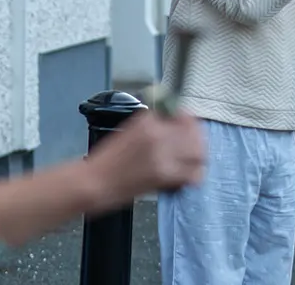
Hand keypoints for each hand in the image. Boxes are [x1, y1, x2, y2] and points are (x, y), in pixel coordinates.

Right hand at [85, 111, 204, 202]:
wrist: (96, 181)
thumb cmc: (107, 158)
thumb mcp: (128, 130)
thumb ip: (152, 124)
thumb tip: (171, 121)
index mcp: (147, 121)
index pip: (181, 113)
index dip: (188, 119)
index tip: (186, 123)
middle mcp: (158, 135)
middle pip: (194, 132)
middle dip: (197, 136)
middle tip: (194, 142)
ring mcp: (163, 156)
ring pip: (198, 152)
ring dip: (199, 154)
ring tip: (193, 158)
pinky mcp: (165, 176)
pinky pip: (193, 174)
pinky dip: (194, 174)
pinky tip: (187, 175)